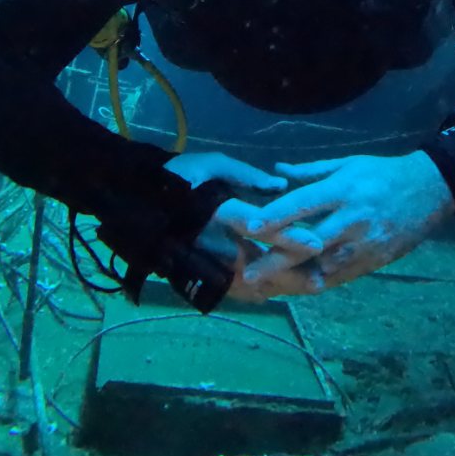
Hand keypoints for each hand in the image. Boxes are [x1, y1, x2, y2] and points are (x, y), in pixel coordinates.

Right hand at [165, 152, 325, 302]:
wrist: (133, 202)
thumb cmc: (177, 177)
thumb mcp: (211, 164)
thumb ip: (246, 175)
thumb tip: (280, 184)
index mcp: (216, 211)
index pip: (257, 226)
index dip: (287, 236)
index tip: (316, 244)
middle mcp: (211, 242)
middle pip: (258, 263)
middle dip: (290, 273)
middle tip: (321, 278)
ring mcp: (202, 263)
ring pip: (247, 283)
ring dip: (278, 286)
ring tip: (309, 287)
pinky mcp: (196, 275)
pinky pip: (231, 289)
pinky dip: (257, 291)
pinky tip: (279, 290)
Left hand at [241, 152, 454, 291]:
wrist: (430, 190)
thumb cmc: (383, 173)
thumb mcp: (348, 163)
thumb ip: (312, 171)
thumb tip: (278, 170)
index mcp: (343, 189)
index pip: (302, 204)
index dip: (274, 216)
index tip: (248, 226)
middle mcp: (352, 218)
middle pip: (308, 244)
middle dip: (276, 261)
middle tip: (248, 274)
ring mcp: (364, 244)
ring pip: (323, 267)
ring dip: (293, 279)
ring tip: (265, 287)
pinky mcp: (374, 261)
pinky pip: (341, 276)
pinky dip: (317, 283)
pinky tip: (296, 289)